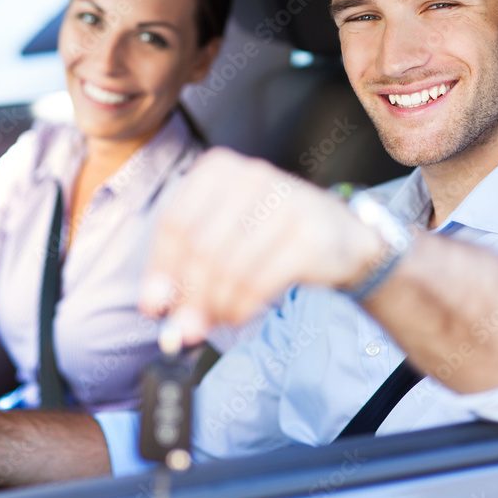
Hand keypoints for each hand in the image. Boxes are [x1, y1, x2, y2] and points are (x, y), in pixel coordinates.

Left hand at [140, 148, 380, 341]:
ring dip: (215, 306)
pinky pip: (258, 282)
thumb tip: (156, 308)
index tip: (154, 307)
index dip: (159, 269)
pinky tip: (238, 315)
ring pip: (227, 267)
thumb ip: (186, 267)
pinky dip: (240, 307)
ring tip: (217, 320)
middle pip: (199, 247)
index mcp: (219, 169)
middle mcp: (251, 176)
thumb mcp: (223, 236)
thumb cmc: (270, 237)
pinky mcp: (308, 235)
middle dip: (187, 296)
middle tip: (185, 328)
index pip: (175, 222)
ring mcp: (284, 202)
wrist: (343, 238)